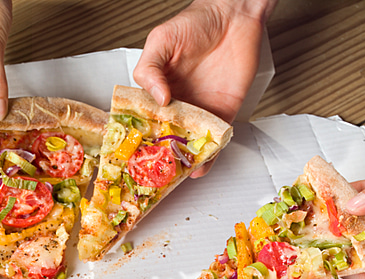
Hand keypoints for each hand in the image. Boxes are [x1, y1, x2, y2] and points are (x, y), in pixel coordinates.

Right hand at [133, 0, 274, 174]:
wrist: (234, 16)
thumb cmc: (196, 22)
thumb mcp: (161, 40)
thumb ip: (150, 69)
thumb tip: (157, 98)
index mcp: (157, 90)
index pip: (142, 119)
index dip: (136, 136)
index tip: (130, 153)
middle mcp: (176, 104)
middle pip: (164, 137)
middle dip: (158, 156)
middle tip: (150, 173)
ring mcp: (199, 110)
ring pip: (188, 143)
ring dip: (182, 160)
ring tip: (174, 175)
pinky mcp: (222, 113)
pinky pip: (215, 139)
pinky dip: (209, 156)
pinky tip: (201, 166)